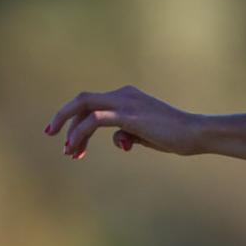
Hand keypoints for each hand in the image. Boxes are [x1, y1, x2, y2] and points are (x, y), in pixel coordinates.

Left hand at [45, 85, 201, 158]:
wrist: (194, 133)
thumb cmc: (174, 136)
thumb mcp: (146, 135)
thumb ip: (129, 134)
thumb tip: (119, 141)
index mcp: (127, 96)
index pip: (92, 104)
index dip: (76, 122)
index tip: (71, 145)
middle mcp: (123, 94)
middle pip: (82, 100)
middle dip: (63, 117)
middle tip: (51, 134)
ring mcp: (125, 103)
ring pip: (84, 106)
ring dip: (70, 130)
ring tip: (68, 151)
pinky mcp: (128, 116)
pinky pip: (94, 120)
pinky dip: (81, 133)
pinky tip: (77, 148)